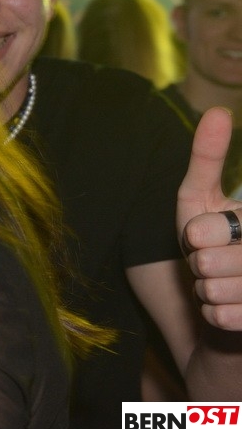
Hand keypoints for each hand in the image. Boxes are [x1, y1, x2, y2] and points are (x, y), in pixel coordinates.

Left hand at [177, 107, 241, 329]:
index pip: (207, 228)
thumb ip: (208, 158)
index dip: (199, 233)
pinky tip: (230, 309)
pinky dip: (215, 315)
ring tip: (221, 284)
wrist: (223, 306)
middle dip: (199, 263)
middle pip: (210, 259)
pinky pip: (223, 317)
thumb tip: (217, 111)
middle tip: (211, 263)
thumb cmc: (211, 246)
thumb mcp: (200, 198)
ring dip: (207, 290)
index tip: (200, 235)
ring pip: (216, 288)